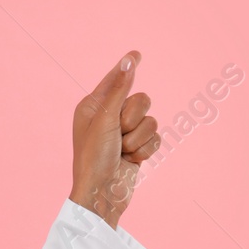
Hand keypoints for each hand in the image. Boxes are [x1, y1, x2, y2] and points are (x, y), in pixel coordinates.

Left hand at [68, 51, 159, 229]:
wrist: (103, 194)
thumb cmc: (94, 158)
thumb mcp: (105, 120)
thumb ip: (119, 89)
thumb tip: (128, 60)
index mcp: (93, 107)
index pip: (114, 80)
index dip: (126, 68)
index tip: (137, 53)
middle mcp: (109, 117)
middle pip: (141, 99)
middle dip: (133, 117)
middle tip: (119, 132)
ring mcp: (125, 133)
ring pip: (151, 119)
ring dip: (138, 137)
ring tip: (123, 151)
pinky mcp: (138, 147)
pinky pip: (156, 137)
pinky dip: (145, 149)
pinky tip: (132, 160)